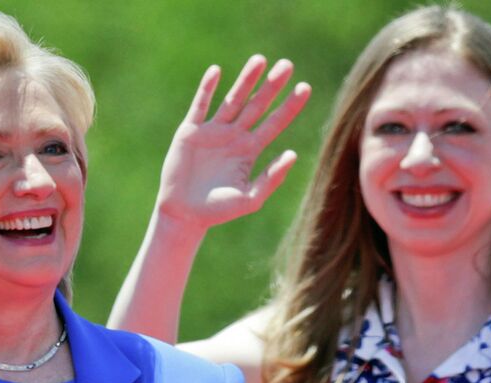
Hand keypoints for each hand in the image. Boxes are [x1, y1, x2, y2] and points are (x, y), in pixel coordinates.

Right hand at [154, 55, 311, 232]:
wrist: (184, 214)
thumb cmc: (219, 211)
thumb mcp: (250, 198)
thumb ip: (271, 178)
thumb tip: (292, 154)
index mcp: (250, 150)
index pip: (275, 122)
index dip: (290, 105)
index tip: (305, 87)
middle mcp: (235, 136)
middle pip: (258, 105)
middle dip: (272, 85)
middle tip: (287, 64)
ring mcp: (213, 131)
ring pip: (233, 99)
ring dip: (246, 80)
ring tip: (260, 60)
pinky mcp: (191, 131)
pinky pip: (200, 105)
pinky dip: (207, 89)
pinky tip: (217, 71)